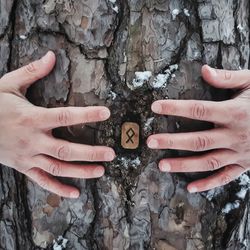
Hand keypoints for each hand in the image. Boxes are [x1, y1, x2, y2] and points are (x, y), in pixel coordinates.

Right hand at [0, 51, 114, 197]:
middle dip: (90, 153)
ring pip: (57, 168)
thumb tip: (51, 56)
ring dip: (80, 171)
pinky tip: (75, 193)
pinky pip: (42, 181)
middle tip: (111, 154)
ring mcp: (28, 157)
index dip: (87, 115)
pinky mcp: (23, 167)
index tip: (106, 113)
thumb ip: (32, 71)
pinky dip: (58, 189)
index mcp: (32, 118)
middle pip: (65, 149)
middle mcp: (32, 140)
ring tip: (101, 171)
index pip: (64, 116)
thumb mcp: (8, 84)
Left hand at [147, 65, 249, 192]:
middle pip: (198, 139)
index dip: (175, 108)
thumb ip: (229, 78)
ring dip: (183, 164)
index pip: (198, 109)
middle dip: (171, 141)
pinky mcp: (245, 165)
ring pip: (207, 161)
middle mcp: (234, 134)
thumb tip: (204, 70)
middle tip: (150, 142)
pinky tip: (191, 187)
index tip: (155, 107)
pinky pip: (226, 177)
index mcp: (234, 112)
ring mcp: (240, 152)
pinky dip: (209, 183)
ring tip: (161, 165)